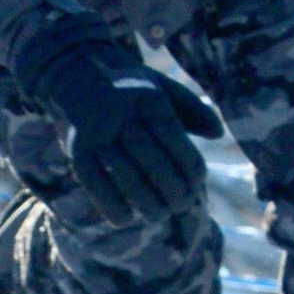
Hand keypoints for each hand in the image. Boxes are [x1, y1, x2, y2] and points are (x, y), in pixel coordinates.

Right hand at [5, 3, 223, 227]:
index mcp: (145, 97)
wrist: (76, 74)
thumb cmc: (131, 89)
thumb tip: (218, 133)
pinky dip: (110, 204)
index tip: (198, 181)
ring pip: (123, 173)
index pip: (171, 135)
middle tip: (182, 206)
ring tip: (159, 215)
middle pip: (149, 157)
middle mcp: (118, 113)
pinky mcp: (76, 151)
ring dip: (144, 201)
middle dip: (170, 187)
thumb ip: (192, 109)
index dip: (188, 162)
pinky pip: (94, 182)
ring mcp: (94, 133)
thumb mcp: (162, 88)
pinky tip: (126, 218)